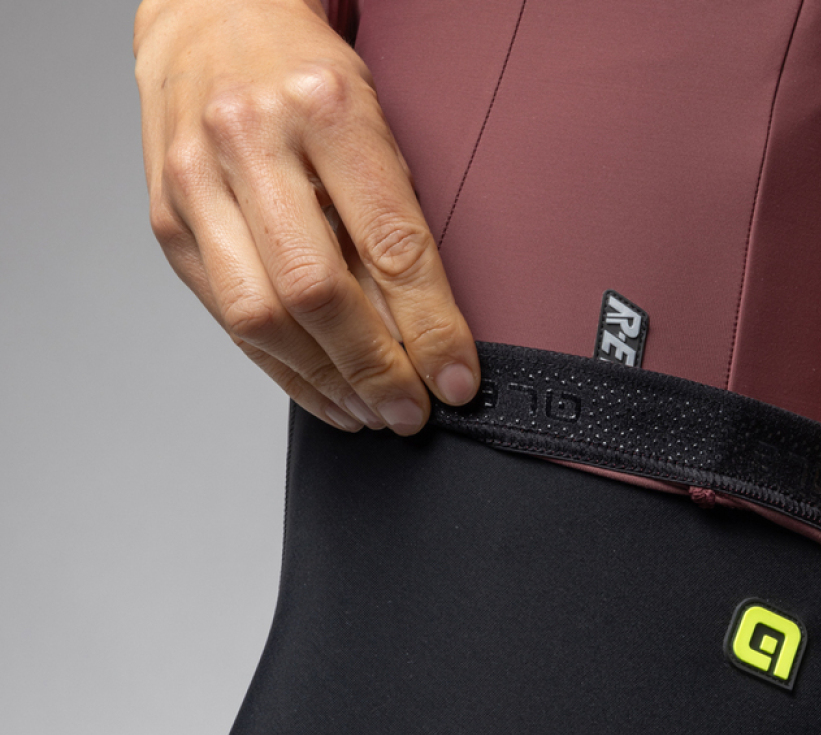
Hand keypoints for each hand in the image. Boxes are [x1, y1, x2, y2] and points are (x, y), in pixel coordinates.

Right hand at [133, 0, 478, 433]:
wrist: (210, 15)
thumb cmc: (306, 74)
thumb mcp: (375, 121)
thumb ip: (394, 220)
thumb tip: (428, 333)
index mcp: (324, 108)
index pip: (390, 245)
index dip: (430, 329)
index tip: (456, 381)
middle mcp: (249, 141)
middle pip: (317, 292)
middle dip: (374, 370)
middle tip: (411, 412)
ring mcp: (196, 182)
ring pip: (262, 317)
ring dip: (327, 383)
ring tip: (373, 412)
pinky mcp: (168, 220)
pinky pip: (229, 319)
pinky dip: (284, 370)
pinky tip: (326, 393)